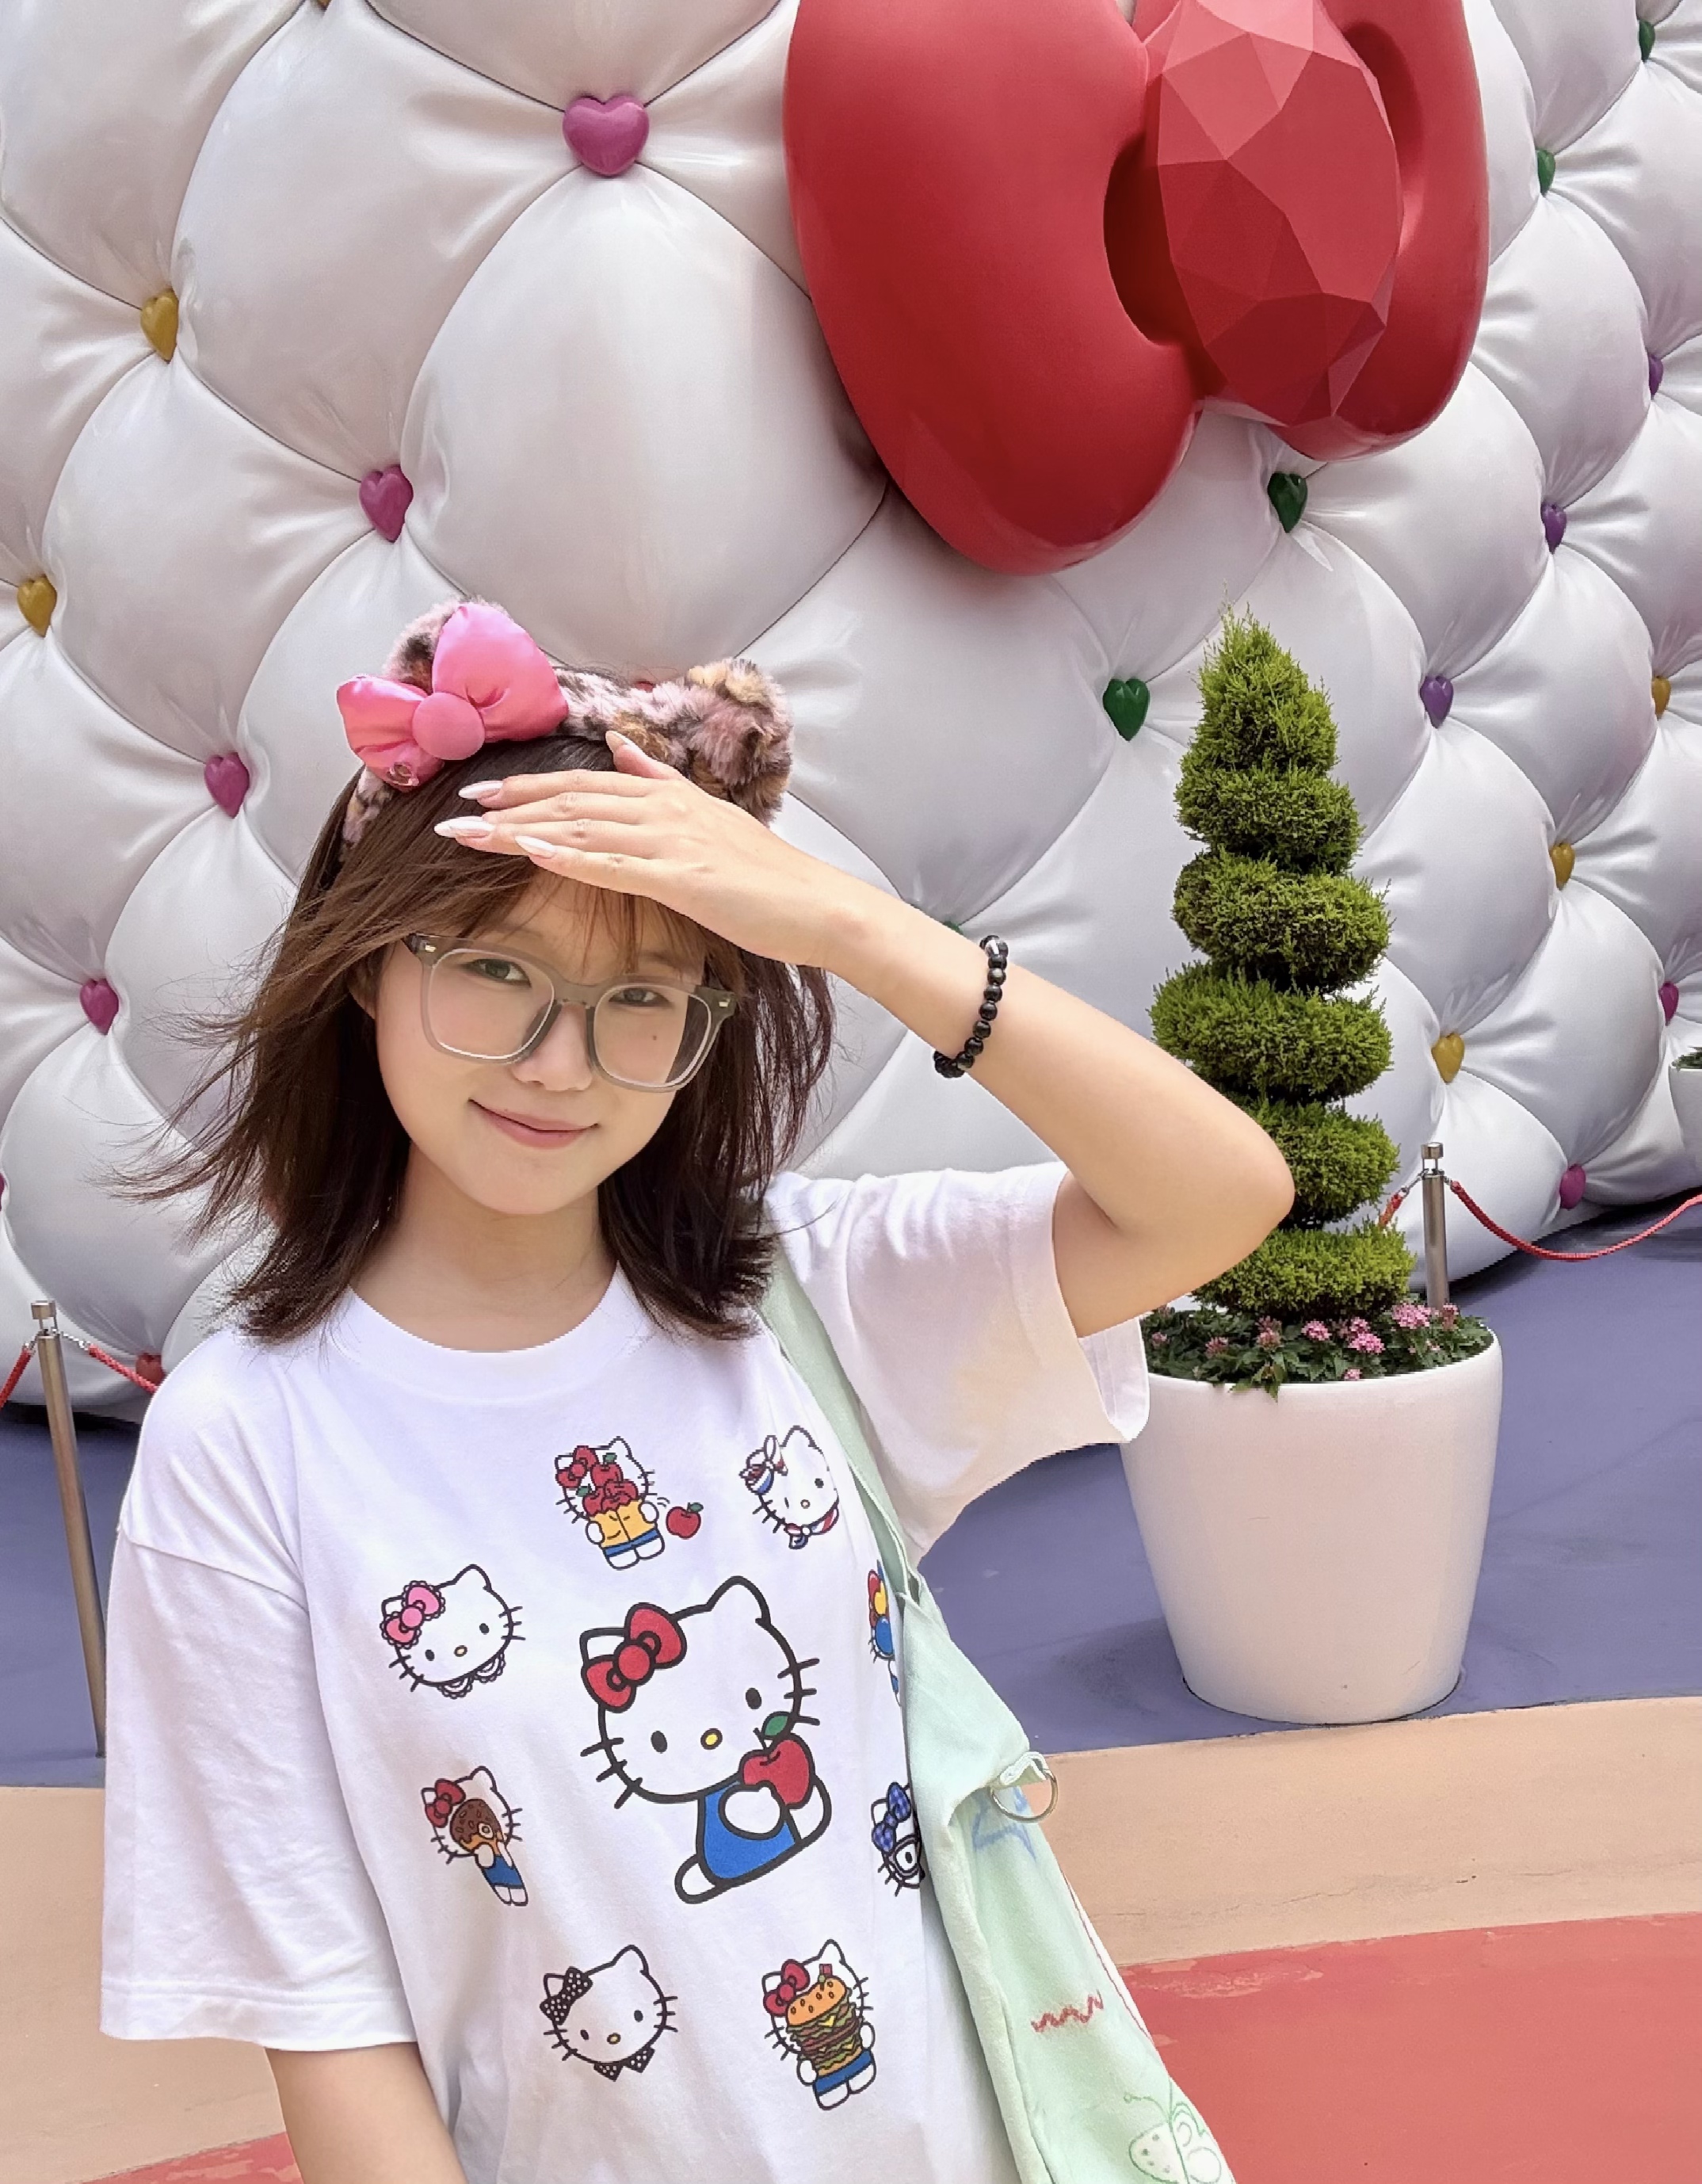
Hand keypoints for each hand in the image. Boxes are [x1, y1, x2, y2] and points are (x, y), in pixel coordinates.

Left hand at [437, 734, 872, 967]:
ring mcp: (674, 842)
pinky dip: (570, 858)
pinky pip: (615, 866)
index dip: (530, 786)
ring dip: (521, 830)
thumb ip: (661, 782)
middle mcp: (667, 810)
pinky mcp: (684, 879)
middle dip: (509, 806)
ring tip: (471, 836)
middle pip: (573, 801)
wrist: (821, 906)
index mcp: (671, 797)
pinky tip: (532, 855)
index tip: (481, 792)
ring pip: (583, 828)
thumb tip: (622, 746)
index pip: (587, 784)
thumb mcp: (710, 818)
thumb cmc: (768, 878)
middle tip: (454, 814)